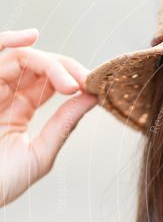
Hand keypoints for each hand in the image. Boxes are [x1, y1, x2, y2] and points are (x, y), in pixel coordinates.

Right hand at [0, 28, 97, 206]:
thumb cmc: (1, 184)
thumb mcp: (39, 154)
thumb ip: (63, 124)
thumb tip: (92, 97)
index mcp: (17, 110)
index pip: (48, 82)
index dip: (73, 78)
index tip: (94, 87)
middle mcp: (2, 94)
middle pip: (37, 65)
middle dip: (66, 68)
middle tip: (86, 82)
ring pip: (20, 57)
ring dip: (49, 64)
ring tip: (71, 82)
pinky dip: (9, 40)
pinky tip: (30, 37)